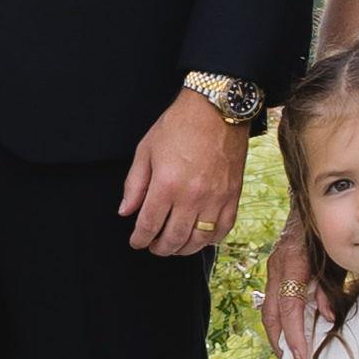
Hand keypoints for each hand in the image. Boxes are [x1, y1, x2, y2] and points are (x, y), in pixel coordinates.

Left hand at [120, 86, 248, 257]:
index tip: (136, 242)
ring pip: (198, 240)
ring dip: (182, 249)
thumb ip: (134, 184)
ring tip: (173, 246)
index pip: (149, 225)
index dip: (139, 239)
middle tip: (153, 246)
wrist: (217, 109)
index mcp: (167, 184)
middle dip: (159, 248)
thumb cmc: (179, 125)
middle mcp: (192, 196)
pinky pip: (222, 230)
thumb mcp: (146, 150)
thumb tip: (126, 211)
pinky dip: (209, 240)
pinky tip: (199, 237)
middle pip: (173, 238)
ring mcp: (215, 198)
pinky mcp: (233, 196)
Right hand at [256, 210, 321, 358]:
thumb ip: (330, 288)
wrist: (310, 204)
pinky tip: (289, 337)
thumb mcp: (336, 259)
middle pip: (272, 313)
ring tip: (290, 358)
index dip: (294, 334)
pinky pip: (273, 302)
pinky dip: (280, 323)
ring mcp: (272, 269)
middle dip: (281, 343)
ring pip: (269, 310)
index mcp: (293, 262)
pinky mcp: (274, 271)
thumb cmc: (328, 233)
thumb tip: (327, 317)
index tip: (301, 357)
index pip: (289, 307)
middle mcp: (276, 267)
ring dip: (278, 336)